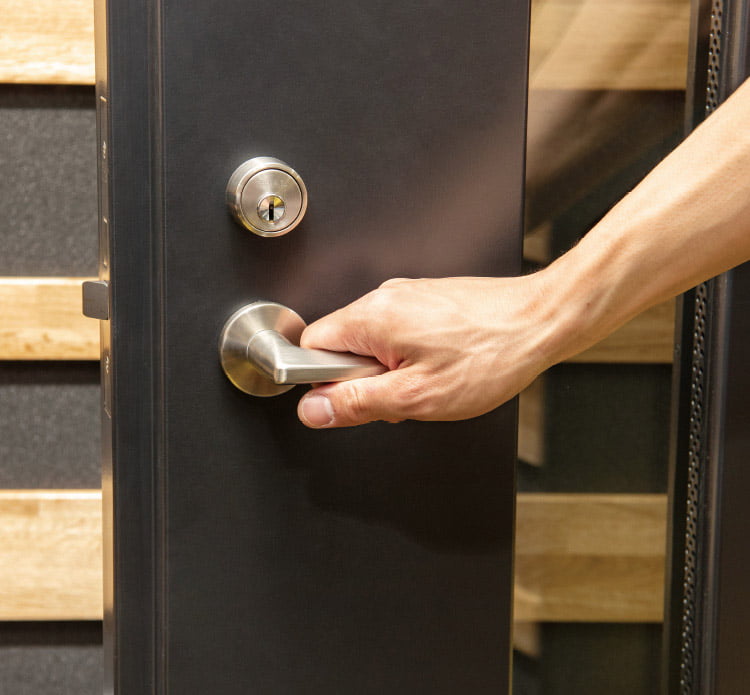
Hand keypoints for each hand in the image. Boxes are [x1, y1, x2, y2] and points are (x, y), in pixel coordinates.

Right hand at [296, 274, 560, 427]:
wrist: (543, 321)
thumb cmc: (492, 355)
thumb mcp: (417, 396)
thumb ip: (357, 403)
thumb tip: (313, 410)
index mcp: (372, 316)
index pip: (309, 347)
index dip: (323, 381)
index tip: (351, 398)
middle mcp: (385, 297)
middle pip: (341, 345)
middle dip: (363, 379)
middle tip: (403, 394)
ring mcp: (408, 295)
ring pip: (372, 342)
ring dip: (389, 370)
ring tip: (430, 380)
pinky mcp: (428, 300)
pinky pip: (398, 332)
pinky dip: (410, 356)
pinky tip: (442, 367)